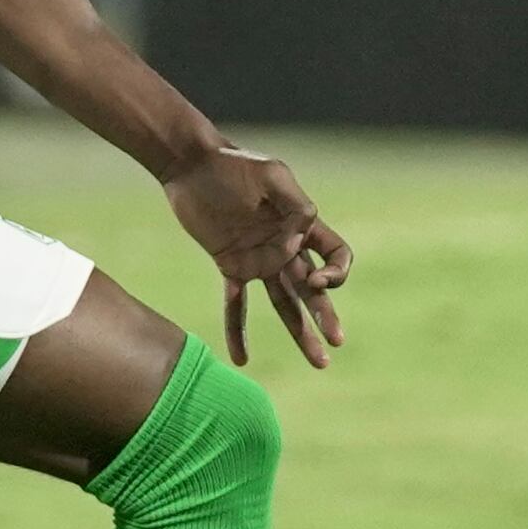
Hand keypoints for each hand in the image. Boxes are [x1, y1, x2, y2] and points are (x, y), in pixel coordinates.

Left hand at [163, 142, 350, 369]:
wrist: (191, 165)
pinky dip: (237, 331)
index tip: (316, 277)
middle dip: (326, 316)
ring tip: (319, 363)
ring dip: (301, 333)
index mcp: (304, 225)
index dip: (335, 271)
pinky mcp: (231, 266)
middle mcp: (286, 247)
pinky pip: (237, 304)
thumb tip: (300, 240)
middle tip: (336, 342)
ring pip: (285, 304)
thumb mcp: (271, 174)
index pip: (336, 255)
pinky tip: (241, 359)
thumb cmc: (234, 165)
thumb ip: (294, 203)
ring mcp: (259, 260)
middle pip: (313, 290)